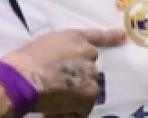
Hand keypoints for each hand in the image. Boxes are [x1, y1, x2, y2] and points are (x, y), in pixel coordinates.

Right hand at [1, 28, 126, 115]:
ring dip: (75, 95)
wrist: (25, 76)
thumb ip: (61, 52)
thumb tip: (62, 67)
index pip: (97, 36)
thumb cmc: (25, 61)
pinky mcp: (91, 91)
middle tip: (59, 86)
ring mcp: (91, 72)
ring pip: (88, 87)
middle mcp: (87, 52)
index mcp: (74, 38)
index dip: (111, 37)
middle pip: (90, 68)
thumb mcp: (45, 46)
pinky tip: (58, 111)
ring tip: (55, 100)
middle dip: (78, 78)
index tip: (123, 37)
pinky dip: (73, 111)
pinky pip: (84, 106)